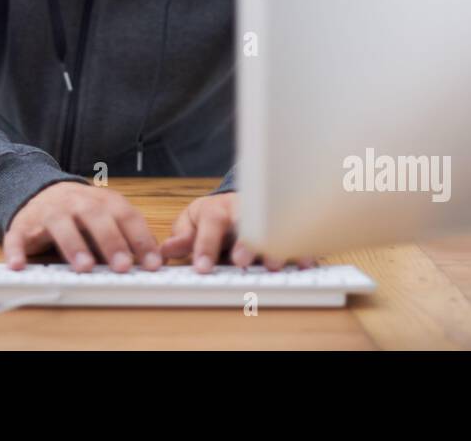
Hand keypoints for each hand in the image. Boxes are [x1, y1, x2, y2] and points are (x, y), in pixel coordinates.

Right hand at [3, 181, 163, 272]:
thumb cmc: (80, 213)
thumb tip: (156, 259)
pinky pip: (17, 237)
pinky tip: (19, 266)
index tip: (152, 263)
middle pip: (94, 216)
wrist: (40, 192)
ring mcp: (47, 212)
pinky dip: (16, 251)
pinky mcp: (22, 226)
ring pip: (59, 223)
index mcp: (101, 201)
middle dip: (110, 240)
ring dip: (72, 245)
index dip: (140, 239)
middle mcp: (75, 203)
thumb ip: (127, 235)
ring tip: (84, 267)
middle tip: (122, 266)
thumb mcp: (107, 217)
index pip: (125, 216)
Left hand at [159, 191, 318, 272]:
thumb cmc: (212, 217)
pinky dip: (301, 248)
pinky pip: (296, 234)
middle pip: (249, 220)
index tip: (202, 268)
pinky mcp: (284, 228)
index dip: (207, 244)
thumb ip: (182, 237)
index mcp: (218, 210)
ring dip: (275, 246)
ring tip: (275, 266)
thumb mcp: (191, 223)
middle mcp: (245, 211)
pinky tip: (305, 263)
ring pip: (274, 226)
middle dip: (246, 241)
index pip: (213, 223)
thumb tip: (165, 250)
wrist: (237, 203)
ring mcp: (266, 218)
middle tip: (242, 263)